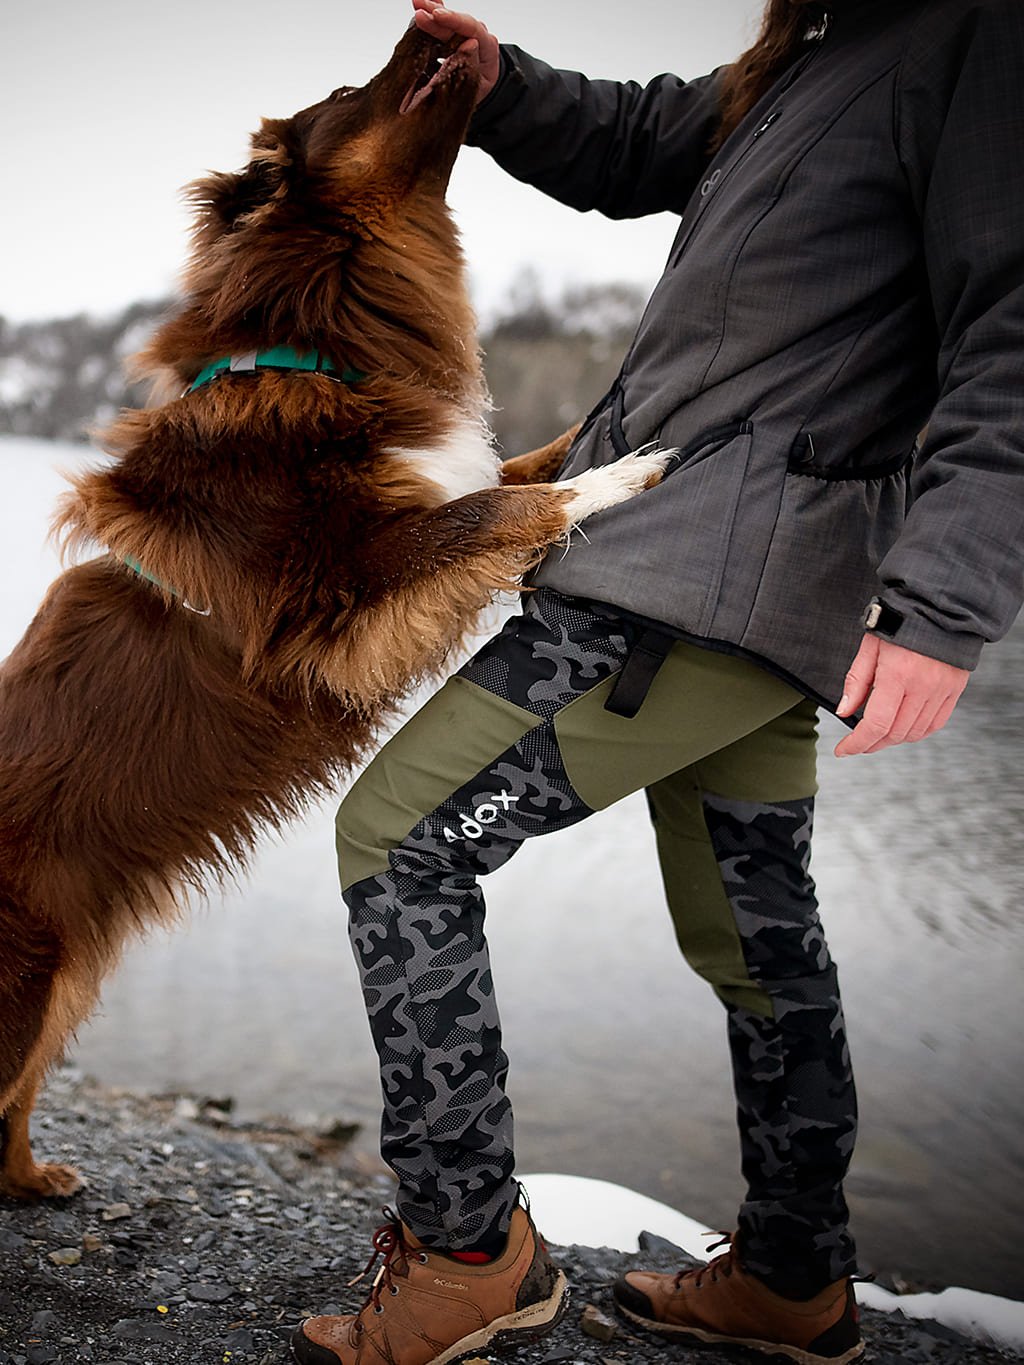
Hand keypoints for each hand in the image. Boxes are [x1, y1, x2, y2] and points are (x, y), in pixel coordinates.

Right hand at [411, 0, 501, 104]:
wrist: (481, 89)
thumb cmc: (479, 89)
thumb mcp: (478, 85)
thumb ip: (473, 65)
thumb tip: (469, 44)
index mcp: (487, 47)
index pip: (472, 28)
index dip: (453, 20)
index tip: (437, 15)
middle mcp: (476, 35)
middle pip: (455, 22)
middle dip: (436, 15)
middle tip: (419, 12)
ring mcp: (463, 34)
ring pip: (446, 21)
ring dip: (430, 11)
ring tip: (416, 3)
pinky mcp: (452, 35)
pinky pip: (440, 23)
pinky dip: (430, 14)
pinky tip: (419, 4)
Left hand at [834, 634, 968, 756]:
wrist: (939, 607)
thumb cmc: (900, 623)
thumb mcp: (869, 647)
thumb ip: (856, 682)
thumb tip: (844, 712)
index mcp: (897, 675)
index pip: (875, 724)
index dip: (857, 743)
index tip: (843, 750)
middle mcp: (922, 686)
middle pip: (894, 733)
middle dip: (872, 743)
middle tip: (857, 743)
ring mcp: (942, 690)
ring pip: (915, 732)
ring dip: (893, 739)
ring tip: (878, 735)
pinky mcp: (954, 691)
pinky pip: (935, 724)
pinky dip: (916, 732)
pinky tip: (903, 729)